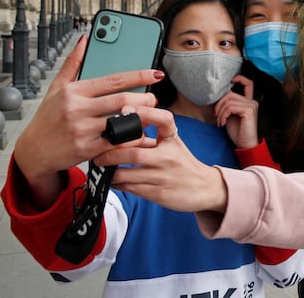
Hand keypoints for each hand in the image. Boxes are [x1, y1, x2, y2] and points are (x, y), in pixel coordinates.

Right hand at [12, 35, 163, 206]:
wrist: (34, 151)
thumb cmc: (47, 118)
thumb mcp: (56, 88)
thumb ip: (73, 64)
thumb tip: (85, 40)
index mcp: (74, 91)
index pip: (113, 80)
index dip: (139, 76)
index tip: (156, 74)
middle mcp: (78, 108)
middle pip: (122, 100)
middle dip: (145, 99)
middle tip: (153, 99)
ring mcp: (82, 129)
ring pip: (122, 121)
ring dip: (142, 118)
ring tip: (150, 116)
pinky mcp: (87, 148)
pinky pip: (117, 141)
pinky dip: (131, 138)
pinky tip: (139, 135)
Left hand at [94, 105, 228, 212]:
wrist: (205, 188)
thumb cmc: (184, 164)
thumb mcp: (174, 144)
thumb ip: (152, 136)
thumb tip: (122, 127)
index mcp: (173, 139)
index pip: (163, 120)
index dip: (145, 113)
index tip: (125, 110)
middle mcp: (169, 157)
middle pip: (134, 152)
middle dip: (111, 153)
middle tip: (99, 154)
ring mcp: (164, 176)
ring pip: (127, 173)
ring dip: (110, 171)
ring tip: (102, 167)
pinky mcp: (159, 193)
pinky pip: (130, 188)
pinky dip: (117, 184)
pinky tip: (112, 180)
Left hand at [215, 76, 259, 148]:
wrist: (245, 145)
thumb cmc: (238, 132)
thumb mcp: (231, 116)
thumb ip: (229, 105)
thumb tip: (220, 97)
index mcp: (249, 102)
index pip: (249, 84)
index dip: (240, 78)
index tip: (231, 80)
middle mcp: (252, 102)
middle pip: (230, 94)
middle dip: (219, 104)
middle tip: (216, 116)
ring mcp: (251, 105)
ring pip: (228, 101)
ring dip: (220, 112)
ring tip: (220, 121)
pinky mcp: (249, 111)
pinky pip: (230, 108)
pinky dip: (223, 115)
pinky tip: (223, 123)